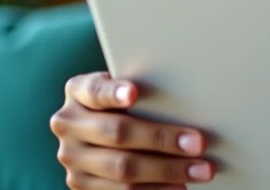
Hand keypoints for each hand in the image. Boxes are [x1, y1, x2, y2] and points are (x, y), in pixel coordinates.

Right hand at [50, 71, 215, 187]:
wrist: (95, 133)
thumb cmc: (121, 104)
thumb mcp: (121, 89)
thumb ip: (139, 91)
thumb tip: (187, 99)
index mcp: (77, 93)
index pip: (95, 91)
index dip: (113, 92)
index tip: (134, 93)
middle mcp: (68, 125)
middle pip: (117, 133)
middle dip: (162, 139)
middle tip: (198, 143)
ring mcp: (72, 159)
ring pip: (122, 169)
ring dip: (167, 171)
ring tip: (200, 169)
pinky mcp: (81, 186)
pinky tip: (179, 187)